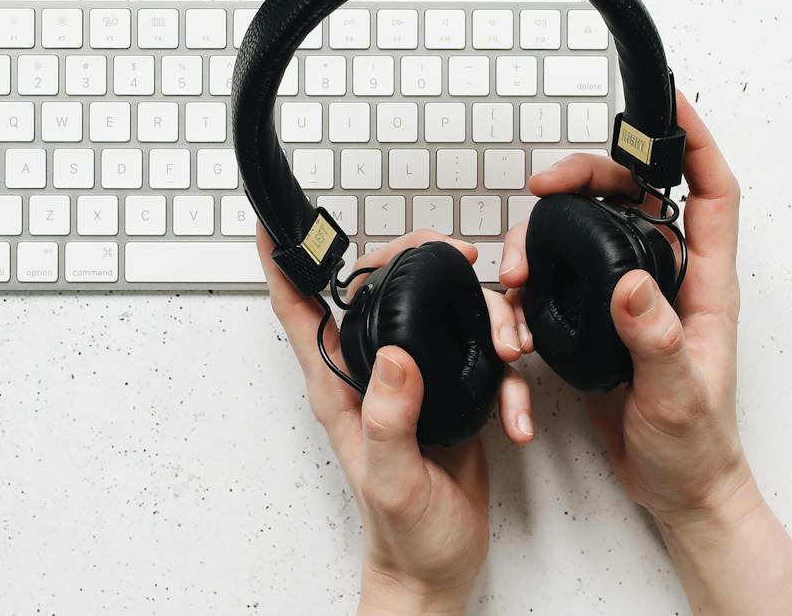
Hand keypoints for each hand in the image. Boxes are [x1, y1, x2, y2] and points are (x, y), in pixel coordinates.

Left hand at [258, 227, 533, 615]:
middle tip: (454, 255)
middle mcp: (372, 374)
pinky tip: (516, 414)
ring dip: (483, 316)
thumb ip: (389, 419)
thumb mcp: (392, 480)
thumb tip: (395, 356)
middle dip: (416, 260)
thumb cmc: (404, 536)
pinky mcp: (450, 392)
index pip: (298, 309)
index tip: (275, 222)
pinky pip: (481, 357)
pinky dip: (508, 378)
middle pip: (378, 288)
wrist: (440, 569)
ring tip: (507, 350)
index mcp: (339, 387)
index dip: (282, 261)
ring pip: (439, 312)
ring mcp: (412, 381)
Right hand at [499, 91, 749, 520]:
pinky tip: (517, 313)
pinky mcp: (602, 321)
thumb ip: (657, 340)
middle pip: (632, 198)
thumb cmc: (694, 449)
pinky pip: (563, 278)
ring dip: (546, 236)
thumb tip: (632, 281)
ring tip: (516, 269)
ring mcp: (635, 298)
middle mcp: (671, 280)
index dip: (694, 140)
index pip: (711, 192)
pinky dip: (534, 283)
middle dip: (587, 176)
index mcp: (706, 286)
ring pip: (588, 233)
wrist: (677, 492)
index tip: (667, 100)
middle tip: (543, 185)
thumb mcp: (678, 398)